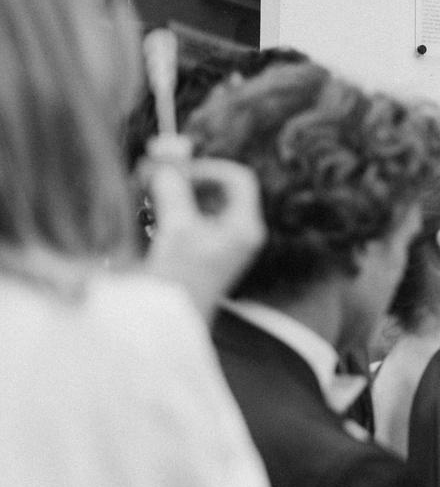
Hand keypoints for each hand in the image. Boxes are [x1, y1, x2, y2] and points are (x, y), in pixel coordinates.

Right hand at [139, 157, 264, 317]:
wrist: (170, 321)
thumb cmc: (180, 278)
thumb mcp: (177, 229)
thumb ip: (173, 192)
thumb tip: (164, 165)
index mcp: (245, 226)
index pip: (238, 178)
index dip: (208, 167)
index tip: (177, 167)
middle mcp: (240, 232)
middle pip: (219, 188)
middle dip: (187, 178)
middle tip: (154, 173)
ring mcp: (224, 242)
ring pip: (202, 203)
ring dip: (176, 193)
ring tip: (147, 192)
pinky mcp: (205, 251)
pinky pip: (192, 219)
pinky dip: (172, 210)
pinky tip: (150, 213)